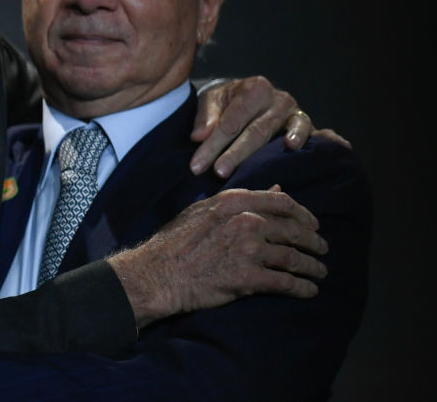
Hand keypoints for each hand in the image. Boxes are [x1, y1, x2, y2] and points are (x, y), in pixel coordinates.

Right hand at [107, 186, 327, 328]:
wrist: (158, 272)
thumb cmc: (176, 241)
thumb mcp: (204, 210)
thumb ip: (239, 200)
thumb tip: (275, 188)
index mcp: (235, 202)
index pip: (282, 203)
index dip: (303, 214)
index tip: (312, 223)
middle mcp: (246, 222)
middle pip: (294, 230)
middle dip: (314, 241)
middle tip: (322, 249)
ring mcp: (248, 251)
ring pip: (294, 258)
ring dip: (312, 267)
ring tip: (320, 272)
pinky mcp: (248, 278)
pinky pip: (286, 283)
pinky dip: (302, 288)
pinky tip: (310, 291)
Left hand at [190, 76, 347, 177]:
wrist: (250, 94)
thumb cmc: (228, 100)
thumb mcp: (211, 100)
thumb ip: (205, 118)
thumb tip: (198, 137)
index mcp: (252, 88)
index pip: (230, 122)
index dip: (212, 145)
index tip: (196, 166)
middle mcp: (275, 97)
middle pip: (252, 131)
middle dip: (233, 154)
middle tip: (217, 173)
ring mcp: (291, 109)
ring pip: (270, 135)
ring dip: (253, 155)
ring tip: (243, 172)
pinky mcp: (303, 120)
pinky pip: (303, 128)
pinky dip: (299, 135)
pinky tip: (291, 146)